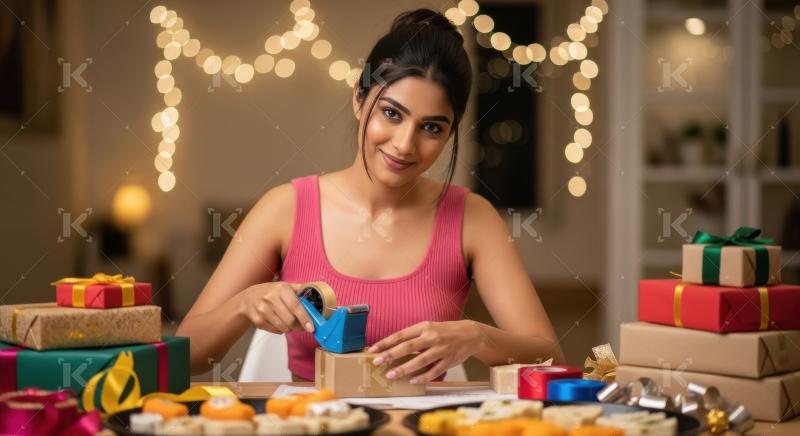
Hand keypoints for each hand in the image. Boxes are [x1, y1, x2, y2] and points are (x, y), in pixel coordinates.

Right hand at [238, 282, 314, 334]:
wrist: (248, 298)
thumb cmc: (270, 292)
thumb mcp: (284, 286)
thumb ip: (300, 290)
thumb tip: (315, 294)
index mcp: (280, 289)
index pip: (296, 306)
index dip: (305, 318)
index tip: (311, 327)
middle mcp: (270, 299)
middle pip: (290, 320)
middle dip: (299, 326)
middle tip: (303, 327)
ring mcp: (263, 310)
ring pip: (284, 327)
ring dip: (291, 329)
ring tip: (290, 323)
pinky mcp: (258, 321)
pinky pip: (276, 331)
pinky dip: (281, 330)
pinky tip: (279, 322)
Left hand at [367, 320, 482, 383]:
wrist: (470, 334)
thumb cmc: (445, 331)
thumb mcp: (429, 327)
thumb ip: (413, 336)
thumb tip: (392, 347)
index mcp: (424, 327)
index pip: (401, 335)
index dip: (386, 343)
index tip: (373, 350)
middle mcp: (432, 337)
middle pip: (408, 347)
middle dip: (391, 355)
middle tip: (378, 362)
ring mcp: (441, 350)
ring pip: (420, 361)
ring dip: (404, 369)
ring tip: (391, 375)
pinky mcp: (448, 361)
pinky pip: (434, 371)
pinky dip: (423, 377)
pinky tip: (413, 381)